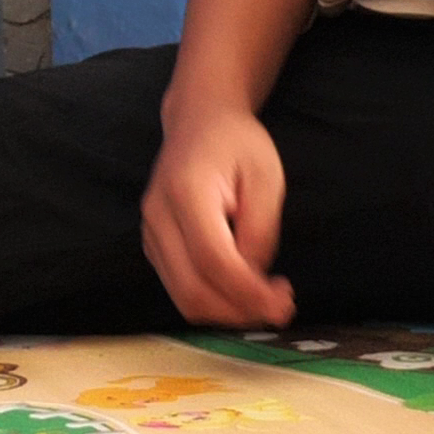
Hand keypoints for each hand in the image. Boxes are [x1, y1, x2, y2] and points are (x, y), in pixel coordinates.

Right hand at [140, 104, 298, 328]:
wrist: (198, 121)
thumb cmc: (237, 143)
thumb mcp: (266, 176)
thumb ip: (261, 230)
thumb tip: (256, 280)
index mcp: (187, 192)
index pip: (213, 260)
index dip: (249, 293)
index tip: (283, 305)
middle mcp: (158, 217)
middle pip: (192, 289)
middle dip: (239, 311)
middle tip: (280, 307)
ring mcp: (150, 233)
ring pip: (183, 297)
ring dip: (227, 312)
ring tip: (264, 298)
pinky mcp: (153, 245)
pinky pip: (179, 288)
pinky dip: (213, 300)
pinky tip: (241, 287)